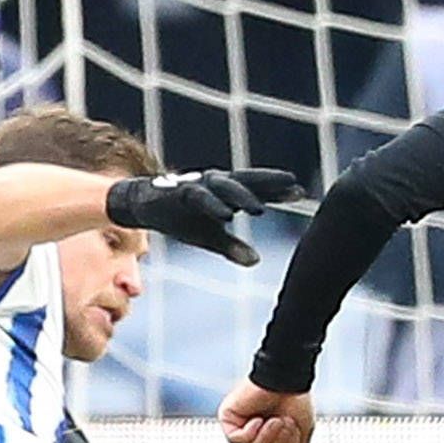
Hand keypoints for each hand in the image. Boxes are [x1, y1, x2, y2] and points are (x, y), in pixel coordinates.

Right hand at [107, 168, 303, 265]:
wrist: (142, 206)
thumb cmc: (181, 218)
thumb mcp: (209, 237)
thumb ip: (232, 247)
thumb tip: (255, 261)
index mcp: (226, 192)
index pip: (257, 188)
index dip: (279, 189)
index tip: (302, 191)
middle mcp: (215, 184)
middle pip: (247, 181)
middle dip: (270, 183)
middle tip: (294, 188)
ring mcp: (198, 185)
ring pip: (225, 187)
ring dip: (242, 196)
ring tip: (260, 209)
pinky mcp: (179, 192)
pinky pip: (199, 197)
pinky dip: (212, 205)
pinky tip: (225, 215)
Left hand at [220, 379, 313, 442]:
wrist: (286, 378)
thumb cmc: (296, 398)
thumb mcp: (303, 430)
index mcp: (273, 434)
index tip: (294, 426)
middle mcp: (257, 431)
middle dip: (278, 441)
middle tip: (284, 421)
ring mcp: (242, 425)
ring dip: (267, 436)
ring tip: (274, 419)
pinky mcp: (229, 419)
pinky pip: (236, 440)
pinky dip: (250, 432)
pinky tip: (258, 419)